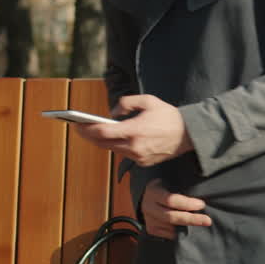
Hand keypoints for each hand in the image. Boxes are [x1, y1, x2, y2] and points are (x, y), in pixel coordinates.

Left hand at [73, 94, 193, 166]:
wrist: (189, 135)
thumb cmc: (169, 115)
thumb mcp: (148, 100)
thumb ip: (126, 103)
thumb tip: (113, 113)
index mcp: (134, 130)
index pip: (102, 132)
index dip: (86, 128)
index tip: (76, 124)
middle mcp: (134, 147)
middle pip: (103, 143)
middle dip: (89, 136)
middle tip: (78, 128)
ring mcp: (138, 157)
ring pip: (113, 149)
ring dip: (102, 141)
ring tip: (91, 132)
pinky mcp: (143, 163)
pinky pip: (124, 154)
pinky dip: (116, 146)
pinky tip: (111, 138)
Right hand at [141, 178, 211, 238]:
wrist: (147, 196)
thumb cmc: (165, 186)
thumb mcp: (170, 181)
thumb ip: (181, 187)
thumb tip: (200, 196)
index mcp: (153, 192)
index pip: (171, 200)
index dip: (188, 204)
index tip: (202, 204)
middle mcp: (148, 207)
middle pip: (171, 217)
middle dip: (192, 219)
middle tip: (208, 221)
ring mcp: (149, 220)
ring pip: (171, 228)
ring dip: (188, 226)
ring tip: (201, 222)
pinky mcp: (151, 229)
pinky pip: (169, 234)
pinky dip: (180, 232)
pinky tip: (189, 228)